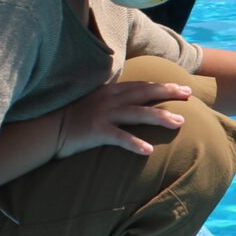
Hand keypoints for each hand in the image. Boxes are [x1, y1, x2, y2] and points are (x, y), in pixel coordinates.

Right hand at [59, 77, 191, 158]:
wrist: (47, 128)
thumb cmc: (71, 118)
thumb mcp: (94, 103)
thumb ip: (112, 101)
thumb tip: (132, 105)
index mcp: (109, 91)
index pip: (141, 85)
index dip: (162, 85)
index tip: (181, 86)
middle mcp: (109, 99)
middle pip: (144, 93)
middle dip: (168, 92)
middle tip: (189, 94)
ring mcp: (103, 114)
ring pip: (138, 113)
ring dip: (160, 116)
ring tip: (179, 122)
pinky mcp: (96, 131)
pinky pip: (119, 137)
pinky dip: (134, 143)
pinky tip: (149, 150)